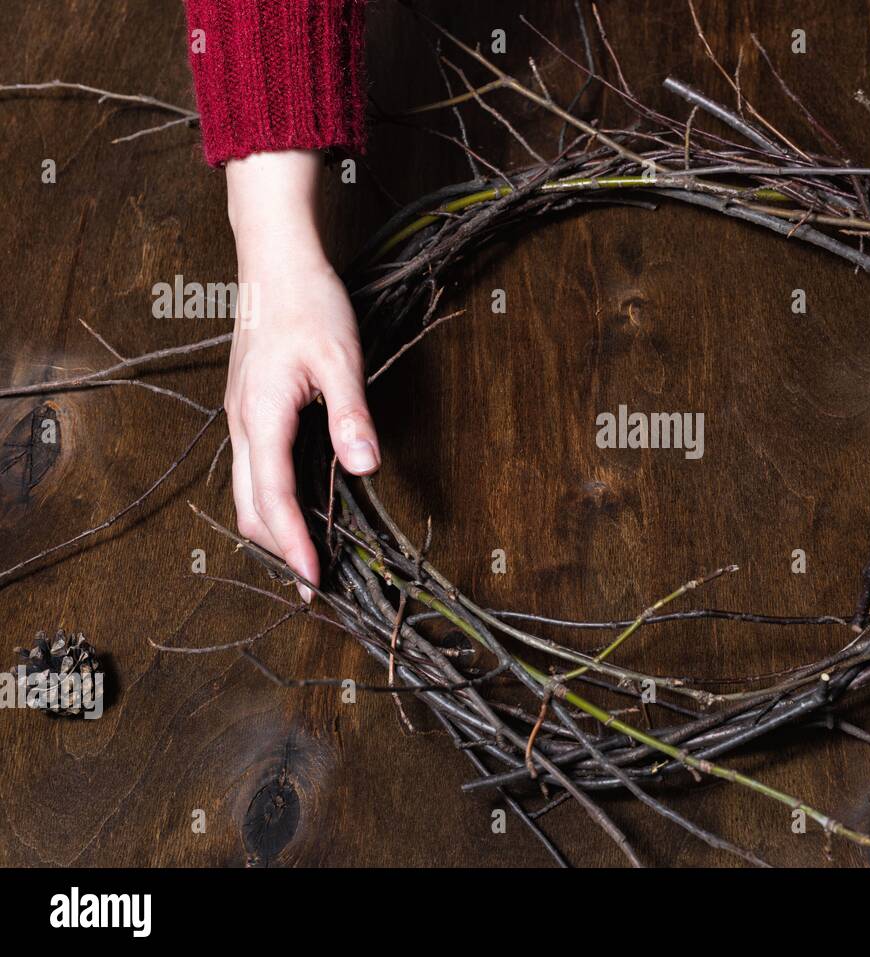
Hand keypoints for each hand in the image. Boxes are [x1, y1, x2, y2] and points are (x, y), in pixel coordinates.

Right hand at [224, 150, 378, 599]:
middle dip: (280, 551)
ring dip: (274, 532)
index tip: (315, 582)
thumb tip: (364, 468)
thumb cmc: (309, 303)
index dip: (294, 544)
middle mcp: (242, 424)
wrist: (275, 261)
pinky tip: (298, 514)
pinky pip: (254, 473)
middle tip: (314, 590)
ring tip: (307, 562)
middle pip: (251, 507)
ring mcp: (242, 419)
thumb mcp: (340, 358)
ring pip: (248, 494)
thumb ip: (351, 414)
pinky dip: (272, 505)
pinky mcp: (250, 412)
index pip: (274, 498)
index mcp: (261, 415)